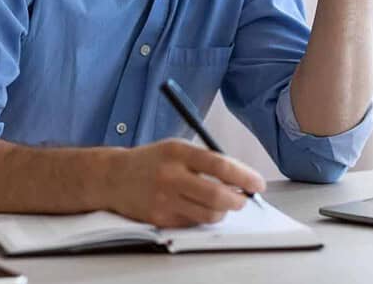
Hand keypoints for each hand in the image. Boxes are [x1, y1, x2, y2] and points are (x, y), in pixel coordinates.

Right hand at [105, 139, 265, 227]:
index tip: (258, 184)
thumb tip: (241, 177)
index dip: (245, 177)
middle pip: (217, 195)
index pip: (221, 166)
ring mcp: (165, 199)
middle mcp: (171, 175)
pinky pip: (193, 223)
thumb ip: (206, 160)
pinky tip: (198, 207)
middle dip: (238, 200)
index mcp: (179, 152)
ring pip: (209, 214)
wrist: (114, 177)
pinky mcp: (160, 218)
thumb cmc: (152, 161)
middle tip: (244, 199)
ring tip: (222, 203)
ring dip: (223, 211)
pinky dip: (203, 217)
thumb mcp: (177, 148)